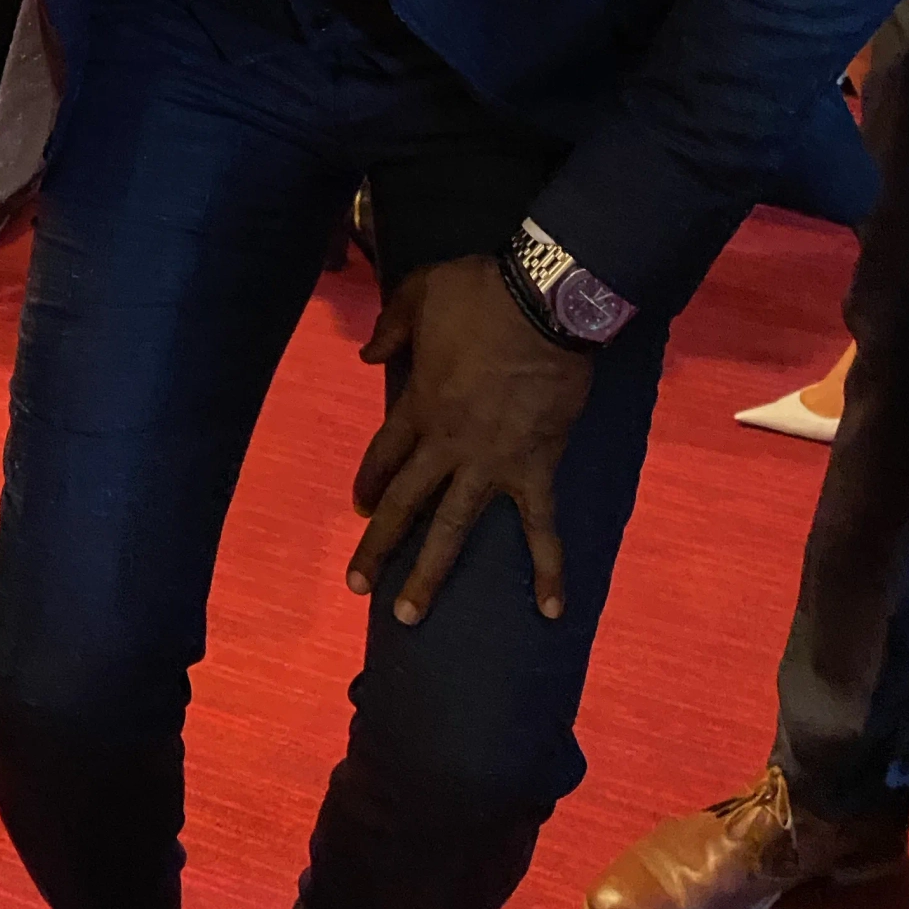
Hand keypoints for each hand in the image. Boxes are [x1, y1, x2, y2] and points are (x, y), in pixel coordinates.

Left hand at [349, 254, 594, 625]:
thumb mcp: (420, 292)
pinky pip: (540, 527)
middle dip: (379, 546)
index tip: (360, 505)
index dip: (370, 480)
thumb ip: (390, 326)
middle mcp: (447, 444)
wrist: (544, 302)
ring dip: (431, 573)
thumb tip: (367, 358)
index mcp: (418, 404)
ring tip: (409, 617)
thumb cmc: (481, 293)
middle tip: (358, 587)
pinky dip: (547, 568)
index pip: (384, 454)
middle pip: (405, 502)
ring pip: (453, 527)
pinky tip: (549, 608)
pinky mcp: (535, 469)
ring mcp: (490, 463)